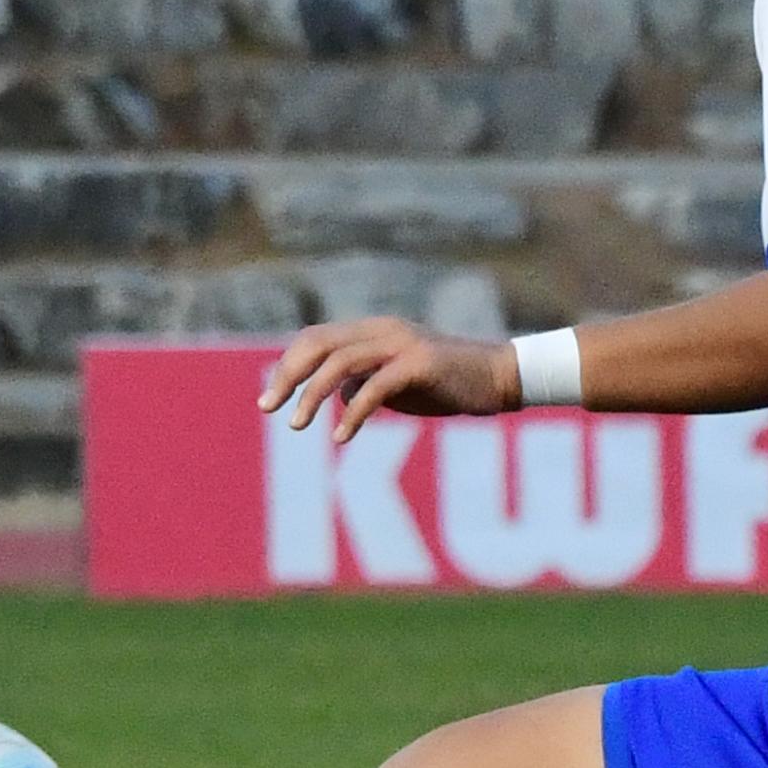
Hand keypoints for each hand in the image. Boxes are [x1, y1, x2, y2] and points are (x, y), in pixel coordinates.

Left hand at [263, 315, 513, 435]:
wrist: (501, 378)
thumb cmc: (449, 383)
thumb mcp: (399, 383)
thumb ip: (365, 383)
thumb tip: (337, 395)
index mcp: (374, 331)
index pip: (315, 338)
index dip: (288, 365)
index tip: (271, 397)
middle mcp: (384, 331)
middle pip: (318, 344)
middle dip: (288, 375)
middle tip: (267, 407)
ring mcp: (402, 344)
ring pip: (340, 363)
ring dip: (312, 394)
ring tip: (296, 425)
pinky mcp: (421, 363)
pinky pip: (375, 387)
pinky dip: (353, 413)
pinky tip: (341, 437)